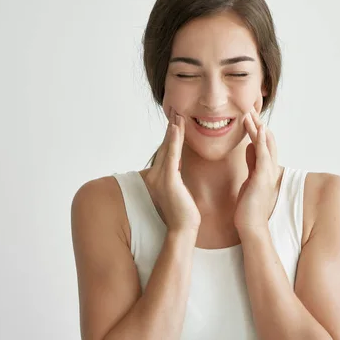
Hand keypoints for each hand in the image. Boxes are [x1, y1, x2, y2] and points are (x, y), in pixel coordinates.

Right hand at [143, 107, 200, 232]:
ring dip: (173, 129)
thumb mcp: (179, 190)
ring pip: (168, 147)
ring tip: (177, 114)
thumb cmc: (184, 213)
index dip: (171, 135)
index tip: (175, 120)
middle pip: (166, 146)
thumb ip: (175, 177)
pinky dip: (173, 141)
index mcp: (159, 177)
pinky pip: (171, 155)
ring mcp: (161, 177)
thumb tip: (177, 166)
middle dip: (171, 128)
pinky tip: (176, 128)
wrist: (183, 229)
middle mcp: (156, 175)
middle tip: (175, 110)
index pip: (167, 151)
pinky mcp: (168, 180)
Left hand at [234, 107, 281, 232]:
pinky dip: (263, 141)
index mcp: (264, 168)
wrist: (250, 225)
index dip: (258, 128)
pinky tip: (260, 130)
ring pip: (266, 145)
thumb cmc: (248, 206)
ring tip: (251, 113)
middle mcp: (269, 168)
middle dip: (259, 123)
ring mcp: (267, 173)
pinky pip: (264, 156)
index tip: (250, 114)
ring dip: (259, 128)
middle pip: (267, 140)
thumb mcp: (249, 178)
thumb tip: (250, 146)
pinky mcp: (263, 178)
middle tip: (251, 107)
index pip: (264, 143)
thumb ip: (251, 162)